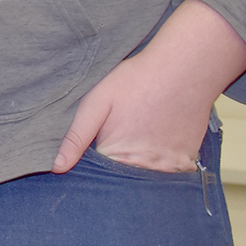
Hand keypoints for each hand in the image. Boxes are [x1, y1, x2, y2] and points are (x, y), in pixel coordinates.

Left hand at [51, 0, 245, 172]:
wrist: (183, 67)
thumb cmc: (135, 80)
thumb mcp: (96, 102)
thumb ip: (75, 137)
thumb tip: (56, 168)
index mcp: (116, 156)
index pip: (98, 175)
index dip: (95, 161)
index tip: (98, 142)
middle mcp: (145, 167)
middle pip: (124, 178)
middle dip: (118, 164)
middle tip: (124, 131)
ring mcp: (170, 166)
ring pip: (147, 176)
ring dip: (142, 162)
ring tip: (142, 130)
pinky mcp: (189, 160)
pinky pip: (171, 171)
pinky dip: (164, 159)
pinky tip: (160, 134)